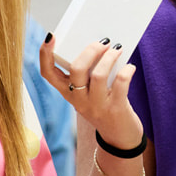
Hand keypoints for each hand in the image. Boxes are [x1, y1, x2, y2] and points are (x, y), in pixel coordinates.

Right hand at [40, 35, 144, 151]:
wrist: (119, 139)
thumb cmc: (104, 108)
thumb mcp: (89, 94)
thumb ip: (89, 75)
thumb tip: (101, 45)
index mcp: (67, 93)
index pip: (48, 73)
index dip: (45, 54)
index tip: (51, 36)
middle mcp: (79, 100)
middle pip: (76, 69)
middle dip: (90, 50)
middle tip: (103, 42)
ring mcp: (97, 106)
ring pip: (99, 75)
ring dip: (109, 58)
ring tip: (117, 49)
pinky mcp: (116, 109)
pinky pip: (121, 84)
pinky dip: (127, 71)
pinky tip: (130, 67)